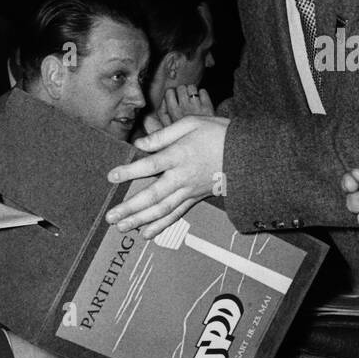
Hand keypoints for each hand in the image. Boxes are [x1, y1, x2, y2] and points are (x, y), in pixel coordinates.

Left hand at [105, 116, 228, 236]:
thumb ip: (163, 134)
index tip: (112, 176)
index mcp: (180, 155)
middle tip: (111, 216)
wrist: (247, 153)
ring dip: (141, 220)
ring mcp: (189, 190)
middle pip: (153, 195)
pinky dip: (161, 226)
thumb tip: (140, 144)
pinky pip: (176, 215)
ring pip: (162, 210)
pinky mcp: (196, 199)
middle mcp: (183, 176)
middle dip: (130, 207)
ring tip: (121, 227)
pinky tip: (146, 234)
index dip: (130, 171)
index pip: (150, 165)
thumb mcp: (192, 123)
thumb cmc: (218, 134)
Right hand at [143, 88, 213, 133]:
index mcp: (173, 112)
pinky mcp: (207, 106)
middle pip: (180, 87)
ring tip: (192, 99)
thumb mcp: (168, 127)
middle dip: (182, 91)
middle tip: (184, 98)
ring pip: (191, 87)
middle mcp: (183, 108)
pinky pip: (203, 91)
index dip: (172, 93)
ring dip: (192, 91)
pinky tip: (201, 101)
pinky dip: (202, 94)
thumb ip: (162, 114)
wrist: (203, 143)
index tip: (174, 99)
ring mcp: (196, 106)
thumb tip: (163, 101)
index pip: (169, 92)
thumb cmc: (184, 135)